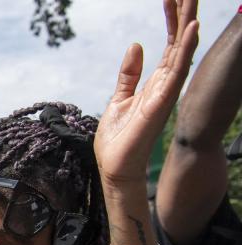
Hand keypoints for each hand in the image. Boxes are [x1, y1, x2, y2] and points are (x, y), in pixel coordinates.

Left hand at [94, 0, 198, 185]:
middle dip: (185, 13)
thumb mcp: (119, 98)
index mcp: (157, 81)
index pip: (170, 43)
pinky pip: (178, 69)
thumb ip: (129, 74)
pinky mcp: (161, 101)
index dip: (172, 18)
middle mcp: (167, 83)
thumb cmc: (118, 138)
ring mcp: (166, 91)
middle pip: (180, 40)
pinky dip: (186, 47)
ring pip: (183, 48)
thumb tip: (136, 46)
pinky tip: (192, 26)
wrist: (114, 166)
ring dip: (188, 22)